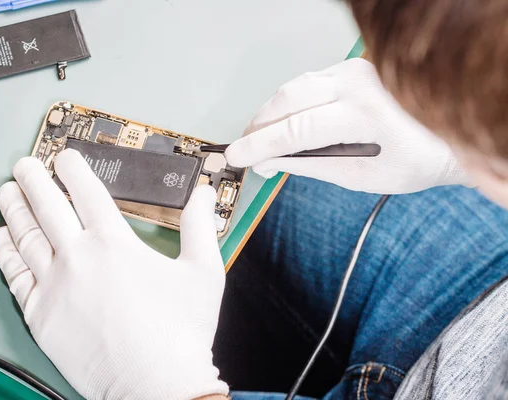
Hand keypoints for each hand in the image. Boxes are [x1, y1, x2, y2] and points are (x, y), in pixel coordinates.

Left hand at [0, 150, 227, 399]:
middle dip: (33, 180)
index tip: (65, 157)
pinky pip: (15, 276)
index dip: (74, 169)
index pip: (87, 192)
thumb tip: (202, 194)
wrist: (156, 386)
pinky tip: (0, 239)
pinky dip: (5, 252)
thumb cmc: (181, 332)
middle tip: (24, 166)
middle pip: (48, 206)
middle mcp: (78, 257)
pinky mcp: (41, 316)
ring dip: (14, 209)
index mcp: (114, 242)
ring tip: (6, 192)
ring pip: (25, 236)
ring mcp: (54, 287)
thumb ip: (199, 226)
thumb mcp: (203, 272)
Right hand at [226, 58, 469, 193]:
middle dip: (260, 126)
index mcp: (364, 115)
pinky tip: (283, 120)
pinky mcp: (353, 69)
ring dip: (272, 113)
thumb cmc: (417, 161)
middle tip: (246, 150)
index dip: (260, 145)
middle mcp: (358, 84)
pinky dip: (290, 102)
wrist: (449, 136)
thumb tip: (272, 162)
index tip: (237, 155)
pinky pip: (309, 82)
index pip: (295, 129)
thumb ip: (312, 166)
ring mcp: (356, 71)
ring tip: (260, 139)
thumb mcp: (362, 178)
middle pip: (287, 100)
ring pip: (294, 87)